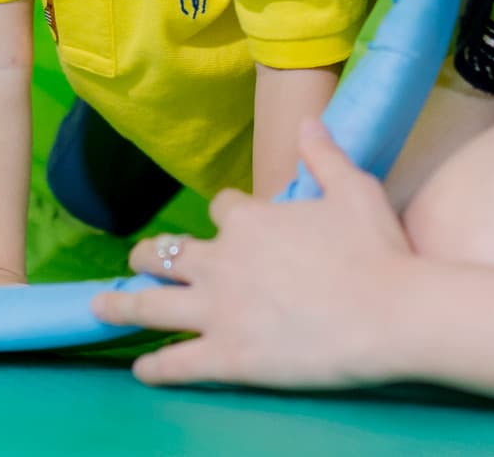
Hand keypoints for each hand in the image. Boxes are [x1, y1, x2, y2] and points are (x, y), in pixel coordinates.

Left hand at [93, 119, 415, 388]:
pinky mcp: (226, 356)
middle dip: (152, 255)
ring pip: (151, 305)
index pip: (222, 210)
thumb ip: (323, 155)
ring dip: (121, 305)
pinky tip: (141, 371)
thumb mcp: (353, 189)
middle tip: (141, 261)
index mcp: (250, 220)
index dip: (227, 218)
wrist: (392, 313)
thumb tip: (308, 122)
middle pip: (169, 251)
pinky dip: (154, 367)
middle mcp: (222, 261)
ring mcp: (218, 310)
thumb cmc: (377, 250)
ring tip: (100, 306)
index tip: (232, 226)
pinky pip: (176, 362)